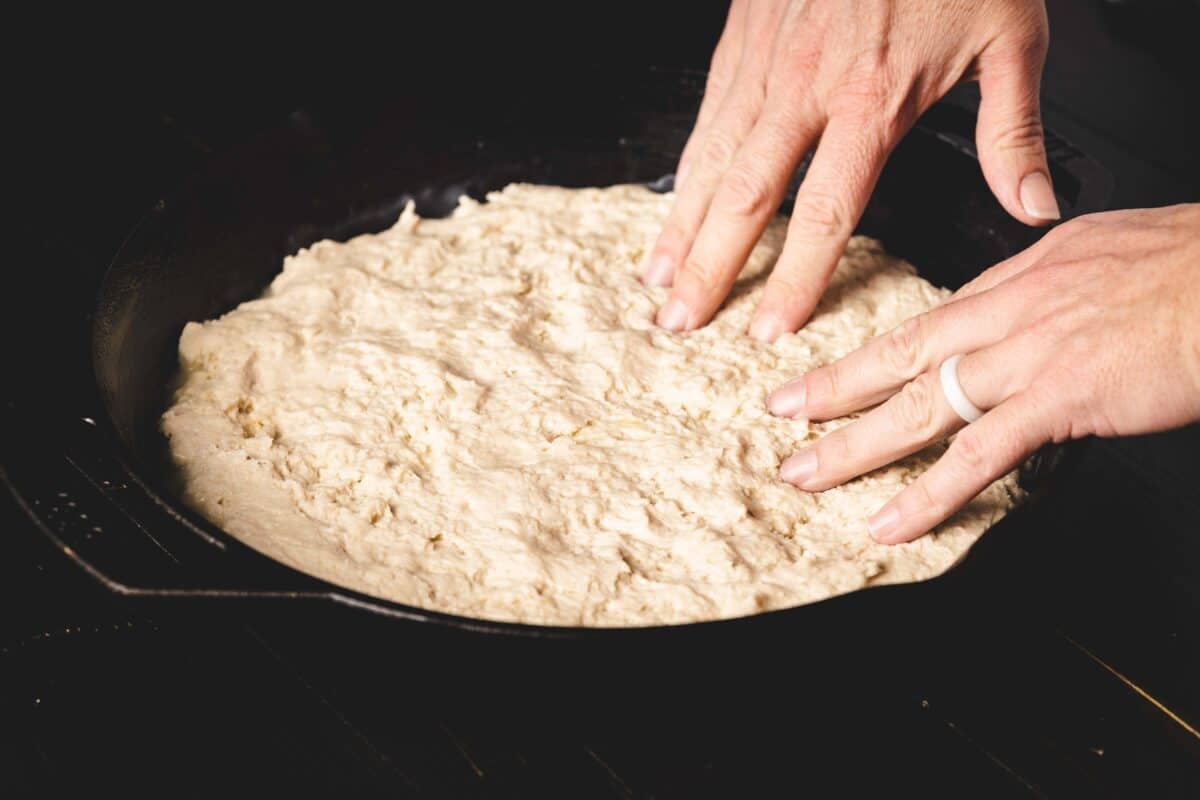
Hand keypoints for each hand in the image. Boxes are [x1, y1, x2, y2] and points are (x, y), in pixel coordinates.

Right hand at [643, 0, 1055, 340]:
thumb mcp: (1010, 35)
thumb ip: (1012, 131)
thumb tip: (1031, 207)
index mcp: (871, 99)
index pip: (825, 212)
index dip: (795, 277)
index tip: (770, 326)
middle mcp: (805, 88)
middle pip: (744, 198)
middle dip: (709, 268)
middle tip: (678, 321)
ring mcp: (766, 62)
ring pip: (710, 160)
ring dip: (681, 226)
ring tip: (656, 279)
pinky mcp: (743, 38)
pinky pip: (707, 117)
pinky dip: (684, 169)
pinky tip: (674, 202)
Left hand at [766, 204, 1199, 543]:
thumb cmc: (1193, 266)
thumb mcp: (1107, 250)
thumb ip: (1056, 280)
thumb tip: (1034, 295)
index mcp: (1022, 275)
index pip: (931, 321)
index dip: (877, 350)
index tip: (839, 368)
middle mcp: (1011, 311)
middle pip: (901, 354)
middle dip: (833, 387)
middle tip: (782, 412)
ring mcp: (1028, 355)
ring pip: (919, 404)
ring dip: (854, 445)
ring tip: (804, 473)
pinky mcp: (1058, 397)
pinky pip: (977, 454)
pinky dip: (926, 492)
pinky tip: (889, 519)